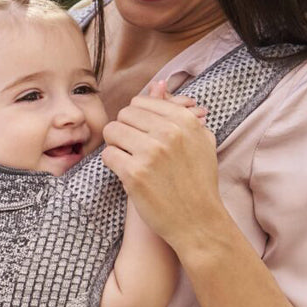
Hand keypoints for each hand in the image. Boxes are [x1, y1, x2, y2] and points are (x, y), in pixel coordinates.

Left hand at [101, 80, 223, 251]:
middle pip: (124, 114)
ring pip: (112, 131)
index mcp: (184, 121)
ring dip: (116, 146)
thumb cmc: (198, 181)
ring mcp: (151, 153)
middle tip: (134, 150)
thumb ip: (178, 110)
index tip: (143, 136)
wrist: (199, 222)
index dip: (137, 120)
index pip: (141, 102)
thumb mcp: (199, 140)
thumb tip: (157, 84)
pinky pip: (108, 155)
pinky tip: (127, 174)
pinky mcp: (135, 174)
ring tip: (129, 160)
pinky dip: (113, 164)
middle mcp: (168, 132)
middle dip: (125, 131)